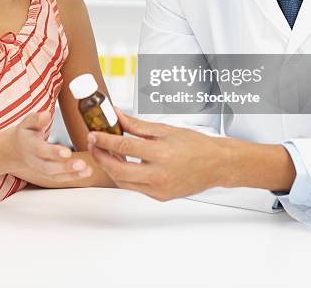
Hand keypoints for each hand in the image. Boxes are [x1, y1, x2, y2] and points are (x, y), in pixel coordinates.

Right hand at [3, 111, 92, 183]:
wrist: (14, 150)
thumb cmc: (25, 133)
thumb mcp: (27, 123)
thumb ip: (36, 119)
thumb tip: (47, 114)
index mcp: (29, 145)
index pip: (41, 151)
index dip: (54, 153)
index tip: (67, 152)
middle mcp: (34, 160)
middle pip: (49, 167)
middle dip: (65, 167)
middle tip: (81, 164)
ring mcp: (40, 170)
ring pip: (55, 176)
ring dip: (72, 174)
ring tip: (87, 170)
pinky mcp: (47, 174)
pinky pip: (59, 179)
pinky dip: (73, 177)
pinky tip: (86, 173)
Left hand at [87, 108, 227, 200]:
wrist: (216, 164)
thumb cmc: (195, 145)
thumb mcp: (165, 129)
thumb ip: (137, 125)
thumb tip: (117, 115)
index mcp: (162, 154)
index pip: (124, 148)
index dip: (105, 140)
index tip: (94, 134)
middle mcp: (160, 175)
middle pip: (119, 170)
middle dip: (101, 157)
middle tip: (94, 145)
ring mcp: (159, 189)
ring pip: (123, 182)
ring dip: (110, 167)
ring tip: (105, 153)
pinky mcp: (160, 196)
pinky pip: (135, 187)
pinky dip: (124, 176)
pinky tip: (122, 163)